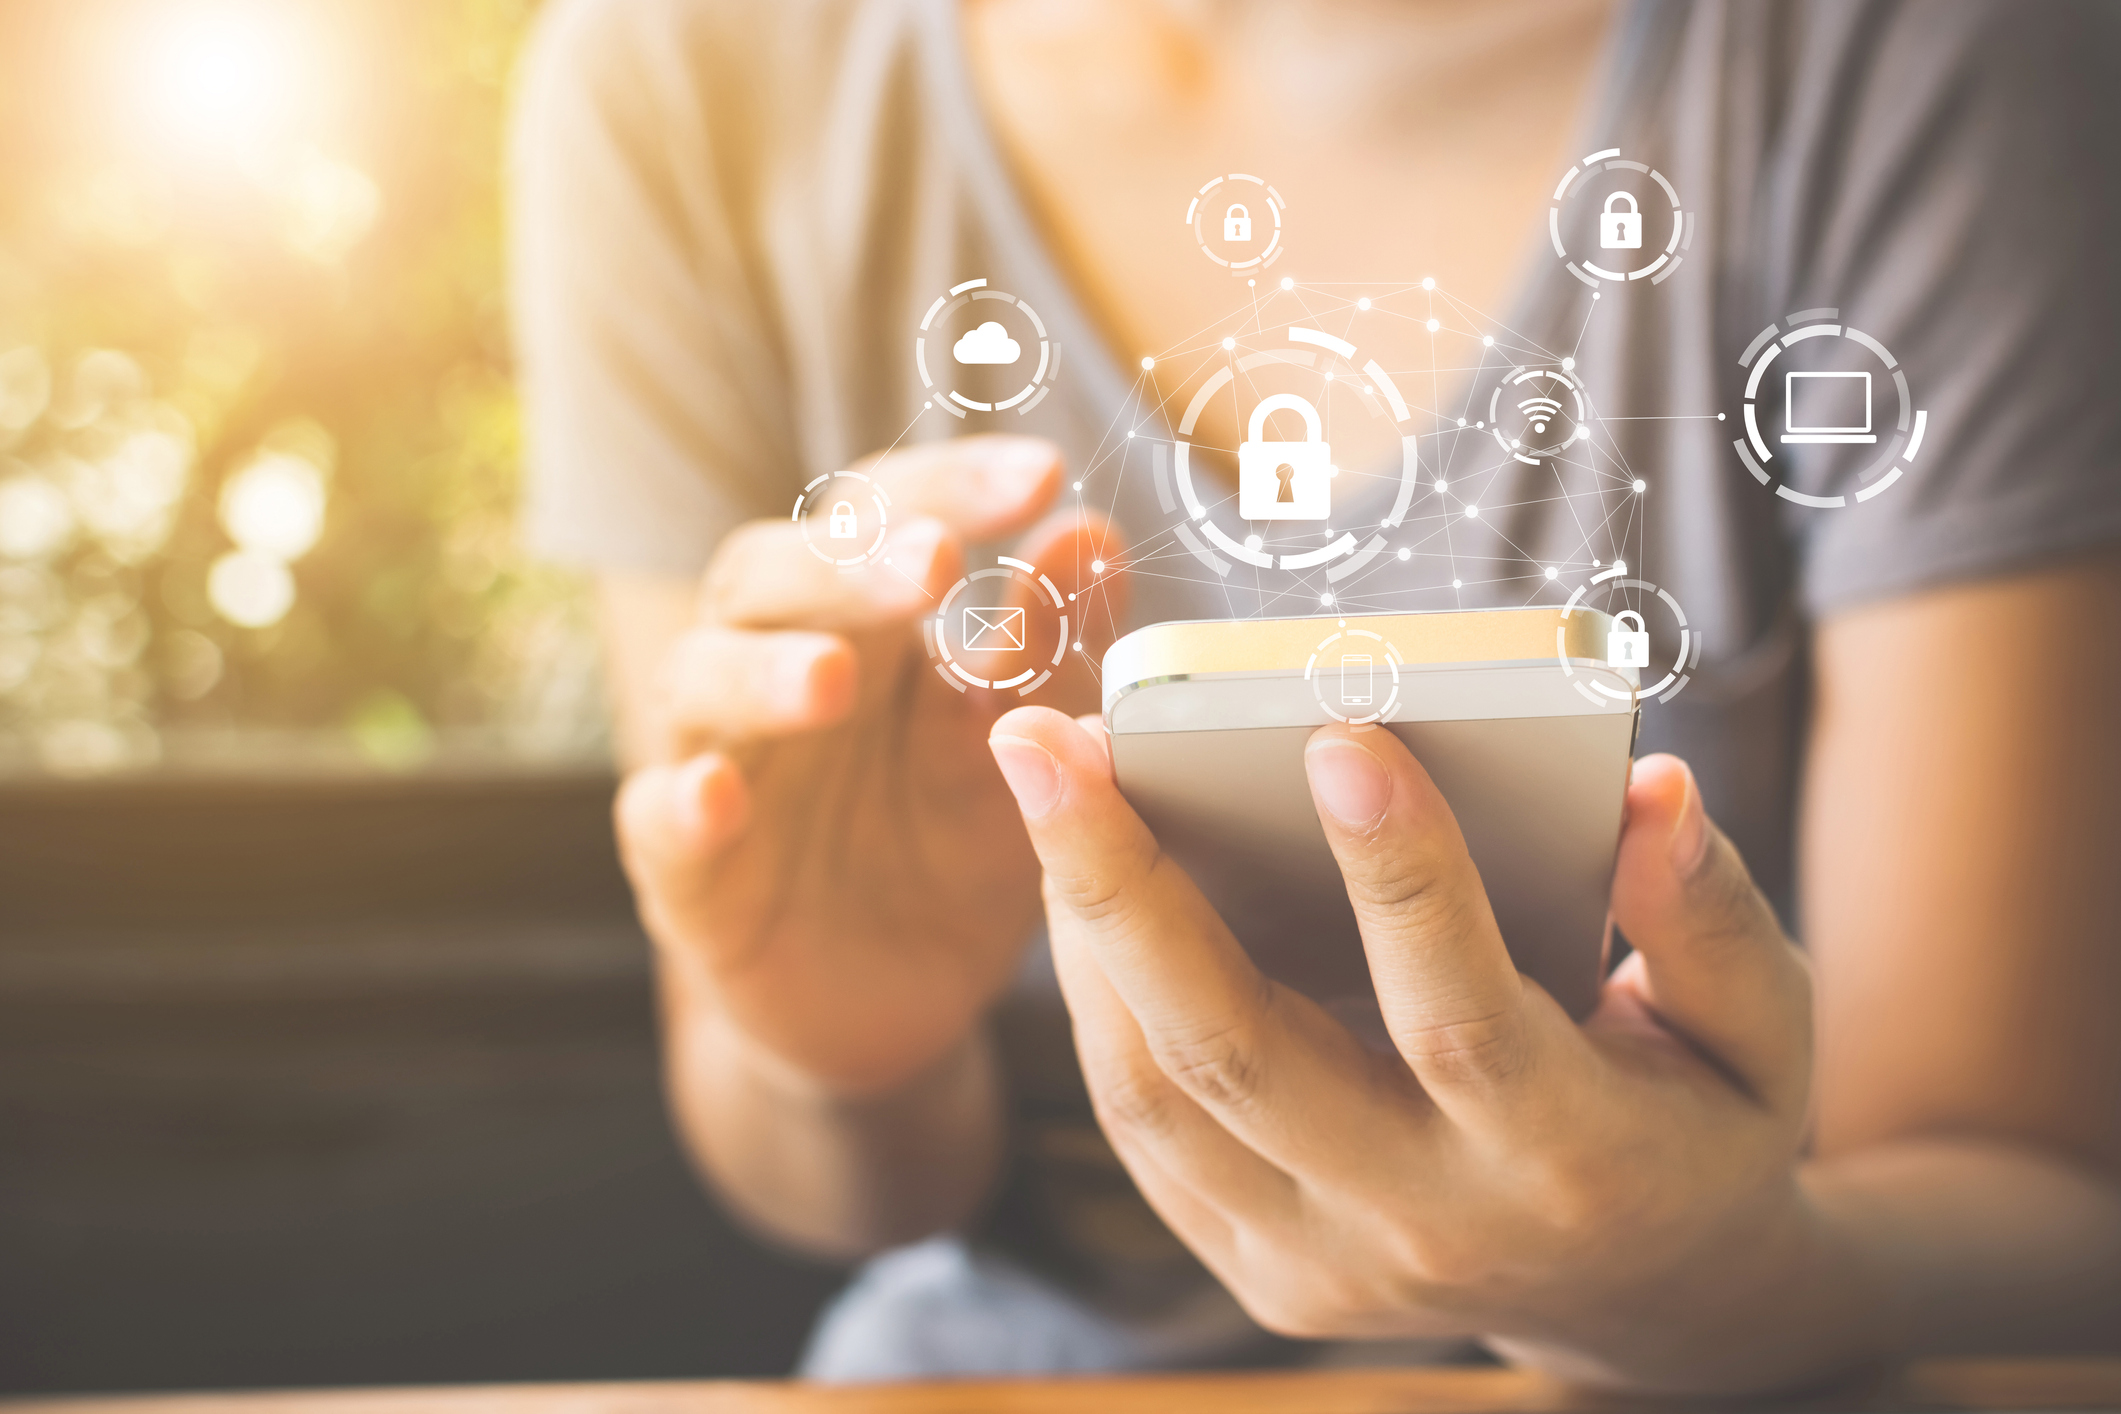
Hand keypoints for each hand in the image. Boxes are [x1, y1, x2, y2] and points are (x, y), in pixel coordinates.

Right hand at [615, 437, 1125, 1096]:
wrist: (900, 1004)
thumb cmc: (955, 847)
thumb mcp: (1023, 751)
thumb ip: (1048, 648)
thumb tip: (1094, 531)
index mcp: (862, 619)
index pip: (881, 513)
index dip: (951, 485)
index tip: (1043, 475)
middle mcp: (771, 665)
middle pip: (773, 574)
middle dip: (849, 564)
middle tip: (934, 562)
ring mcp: (718, 761)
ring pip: (700, 679)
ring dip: (762, 671)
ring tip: (834, 681)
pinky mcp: (684, 871)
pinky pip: (656, 821)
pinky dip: (681, 803)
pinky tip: (720, 795)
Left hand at [987, 708, 1869, 1392]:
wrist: (1643, 1302)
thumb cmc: (1697, 1127)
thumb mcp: (1760, 1033)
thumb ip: (1709, 916)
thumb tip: (1649, 788)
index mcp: (1567, 1160)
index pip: (1458, 1015)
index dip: (1400, 874)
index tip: (1334, 729)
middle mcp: (1424, 1224)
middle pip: (1237, 1055)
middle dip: (1125, 883)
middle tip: (1045, 739)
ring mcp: (1321, 1262)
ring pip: (1156, 1091)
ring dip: (1080, 927)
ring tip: (1044, 780)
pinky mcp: (1257, 1263)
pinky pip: (1142, 1126)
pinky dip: (1094, 998)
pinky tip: (1076, 877)